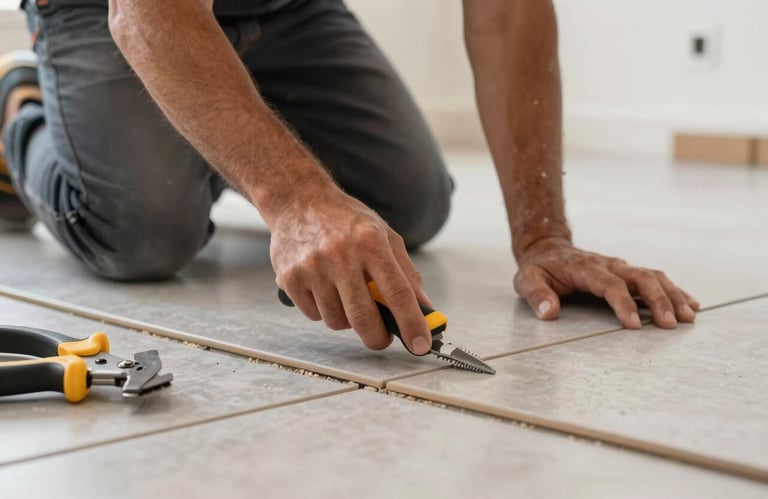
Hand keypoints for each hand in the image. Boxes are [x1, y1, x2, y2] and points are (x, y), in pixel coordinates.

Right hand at [270, 186, 431, 353]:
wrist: (298, 201)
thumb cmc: (345, 221)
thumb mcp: (384, 235)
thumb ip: (406, 272)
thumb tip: (424, 308)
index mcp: (370, 242)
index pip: (397, 292)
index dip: (412, 323)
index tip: (421, 345)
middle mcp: (340, 254)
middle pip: (364, 317)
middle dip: (378, 337)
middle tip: (382, 337)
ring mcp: (312, 267)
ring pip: (336, 321)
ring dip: (347, 320)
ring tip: (347, 297)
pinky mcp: (290, 278)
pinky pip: (313, 315)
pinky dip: (323, 311)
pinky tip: (324, 289)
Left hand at [514, 237, 699, 328]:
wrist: (547, 248)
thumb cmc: (539, 268)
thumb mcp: (527, 280)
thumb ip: (536, 295)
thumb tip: (549, 313)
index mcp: (586, 269)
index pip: (610, 285)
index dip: (624, 304)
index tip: (634, 325)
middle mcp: (609, 265)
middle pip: (641, 278)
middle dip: (658, 300)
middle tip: (671, 324)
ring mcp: (620, 267)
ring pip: (653, 276)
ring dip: (672, 295)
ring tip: (689, 317)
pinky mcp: (627, 272)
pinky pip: (655, 278)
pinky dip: (674, 290)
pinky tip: (690, 304)